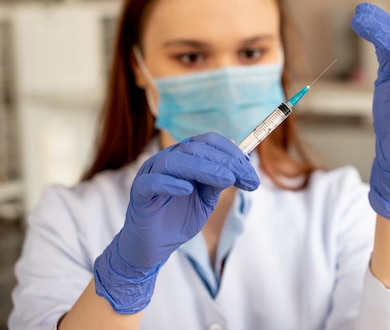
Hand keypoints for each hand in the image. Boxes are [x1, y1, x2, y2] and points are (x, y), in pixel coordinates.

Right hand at [94, 132, 259, 312]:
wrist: (153, 247)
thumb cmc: (178, 220)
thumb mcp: (206, 201)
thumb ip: (217, 184)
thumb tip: (237, 168)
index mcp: (184, 157)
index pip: (208, 142)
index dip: (232, 153)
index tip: (250, 172)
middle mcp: (167, 160)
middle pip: (195, 148)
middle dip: (225, 162)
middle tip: (246, 178)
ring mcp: (150, 173)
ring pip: (176, 161)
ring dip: (204, 168)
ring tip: (227, 179)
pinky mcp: (139, 192)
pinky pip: (153, 182)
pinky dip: (170, 183)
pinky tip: (188, 189)